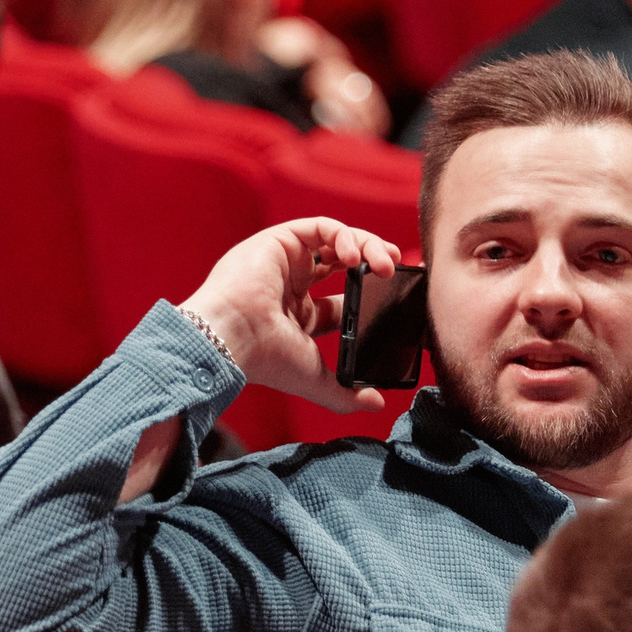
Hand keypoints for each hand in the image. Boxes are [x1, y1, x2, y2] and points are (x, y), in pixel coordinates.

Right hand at [181, 218, 399, 414]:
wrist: (233, 339)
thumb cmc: (265, 360)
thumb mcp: (315, 379)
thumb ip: (346, 393)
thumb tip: (377, 404)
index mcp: (298, 314)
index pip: (343, 296)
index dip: (372, 292)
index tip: (398, 292)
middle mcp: (291, 284)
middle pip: (343, 262)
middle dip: (373, 260)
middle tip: (395, 268)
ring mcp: (284, 261)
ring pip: (335, 239)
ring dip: (366, 245)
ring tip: (384, 264)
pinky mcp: (279, 241)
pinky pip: (320, 227)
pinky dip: (343, 234)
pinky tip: (354, 255)